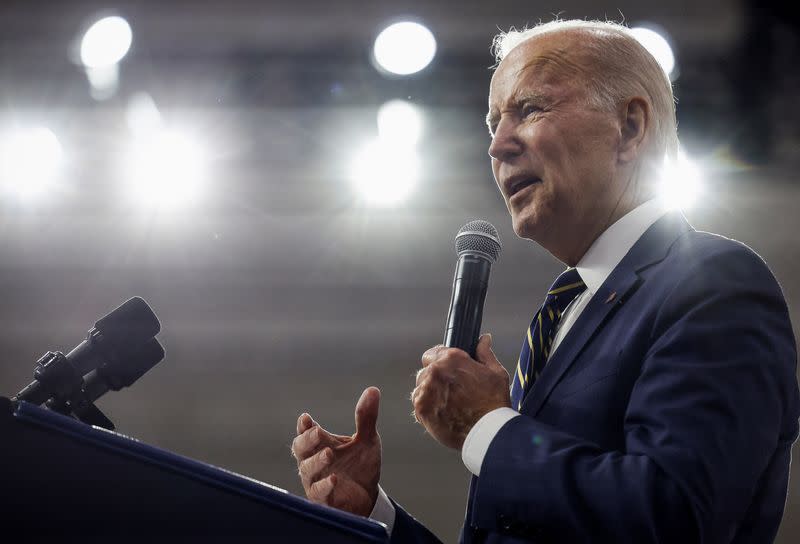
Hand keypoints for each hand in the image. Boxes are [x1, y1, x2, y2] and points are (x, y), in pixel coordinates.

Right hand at [291, 387, 381, 516]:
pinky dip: (324, 486)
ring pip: (306, 470)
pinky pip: (318, 493)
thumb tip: (373, 390)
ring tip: (329, 453)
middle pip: (299, 449)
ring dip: (316, 461)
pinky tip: (334, 479)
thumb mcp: (367, 439)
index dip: (304, 426)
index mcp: (321, 444)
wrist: (367, 495)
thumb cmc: (360, 465)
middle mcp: (314, 461)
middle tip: (317, 432)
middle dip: (306, 440)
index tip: (306, 418)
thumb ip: (366, 417)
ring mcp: (316, 480)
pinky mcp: (324, 499)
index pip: (306, 432)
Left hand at [412, 334, 510, 449]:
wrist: (489, 432)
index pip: (432, 352)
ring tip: (448, 402)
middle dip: (435, 377)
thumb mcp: (495, 373)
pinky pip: (418, 403)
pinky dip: (427, 407)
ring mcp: (426, 391)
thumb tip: (483, 340)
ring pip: (420, 387)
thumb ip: (485, 353)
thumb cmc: (494, 403)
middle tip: (451, 388)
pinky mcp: (422, 410)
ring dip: (430, 392)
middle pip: (425, 370)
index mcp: (451, 359)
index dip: (440, 360)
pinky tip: (442, 411)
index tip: (446, 369)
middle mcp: (435, 372)